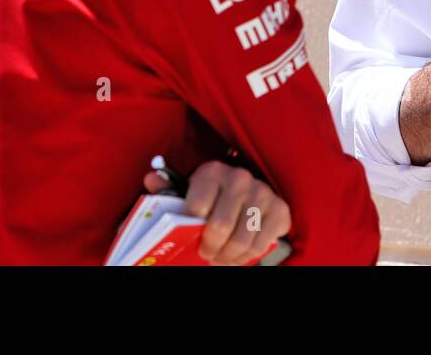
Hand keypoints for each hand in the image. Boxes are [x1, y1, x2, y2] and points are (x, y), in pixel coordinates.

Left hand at [143, 160, 290, 264]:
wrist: (251, 193)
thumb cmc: (214, 195)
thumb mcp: (190, 191)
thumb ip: (168, 190)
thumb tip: (151, 179)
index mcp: (212, 172)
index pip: (196, 207)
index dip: (189, 228)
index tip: (187, 237)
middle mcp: (239, 178)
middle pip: (220, 227)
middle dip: (210, 248)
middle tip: (206, 255)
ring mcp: (262, 192)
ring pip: (241, 240)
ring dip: (228, 256)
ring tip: (221, 258)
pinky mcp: (280, 208)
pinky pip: (261, 244)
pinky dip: (248, 256)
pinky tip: (239, 255)